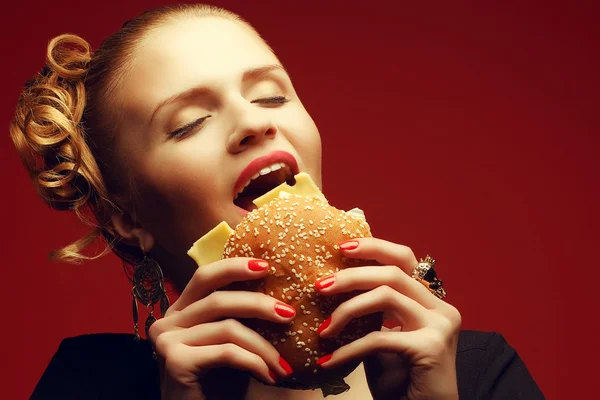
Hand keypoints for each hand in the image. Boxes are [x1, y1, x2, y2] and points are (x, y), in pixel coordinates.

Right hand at [148, 258, 294, 399]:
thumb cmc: (219, 384)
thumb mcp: (230, 342)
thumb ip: (238, 317)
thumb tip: (277, 292)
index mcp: (180, 310)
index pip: (205, 276)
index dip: (234, 267)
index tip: (267, 266)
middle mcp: (168, 321)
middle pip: (218, 299)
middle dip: (258, 304)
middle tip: (289, 314)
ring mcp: (167, 340)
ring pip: (228, 328)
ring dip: (264, 347)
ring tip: (284, 365)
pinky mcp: (175, 361)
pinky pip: (226, 352)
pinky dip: (254, 362)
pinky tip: (270, 376)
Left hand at [315, 238, 460, 399]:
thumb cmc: (399, 381)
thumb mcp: (381, 337)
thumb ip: (371, 312)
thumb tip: (332, 285)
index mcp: (429, 300)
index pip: (404, 259)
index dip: (374, 247)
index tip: (341, 247)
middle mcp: (440, 307)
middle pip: (393, 272)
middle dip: (351, 276)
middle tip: (320, 286)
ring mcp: (440, 325)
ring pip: (386, 295)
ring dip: (347, 309)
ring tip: (324, 328)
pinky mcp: (431, 346)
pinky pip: (379, 337)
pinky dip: (349, 349)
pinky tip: (329, 361)